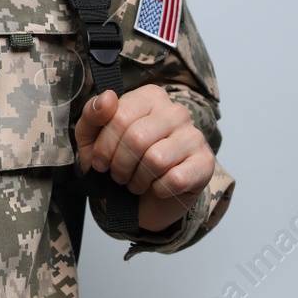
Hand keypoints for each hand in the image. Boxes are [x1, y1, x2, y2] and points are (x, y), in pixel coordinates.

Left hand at [74, 85, 213, 232]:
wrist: (143, 201)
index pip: (120, 116)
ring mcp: (194, 136)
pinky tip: (157, 187)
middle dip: (120, 165)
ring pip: (156, 160)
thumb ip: (92, 114)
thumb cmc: (118, 162)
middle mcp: (176, 111)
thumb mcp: (93, 138)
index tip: (100, 162)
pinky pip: (175, 179)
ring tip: (136, 182)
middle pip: (137, 138)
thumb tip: (106, 98)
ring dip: (138, 179)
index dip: (104, 146)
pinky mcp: (205, 163)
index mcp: (150, 97)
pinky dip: (159, 190)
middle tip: (118, 175)